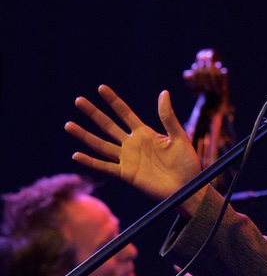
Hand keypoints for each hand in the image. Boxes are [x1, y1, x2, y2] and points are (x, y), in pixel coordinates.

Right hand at [65, 85, 203, 210]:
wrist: (188, 188)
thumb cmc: (187, 162)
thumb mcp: (179, 136)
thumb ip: (168, 117)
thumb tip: (164, 92)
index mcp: (146, 133)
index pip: (125, 113)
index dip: (113, 101)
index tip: (101, 88)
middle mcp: (133, 144)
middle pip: (108, 125)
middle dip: (94, 113)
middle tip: (78, 100)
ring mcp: (128, 159)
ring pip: (101, 145)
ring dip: (85, 135)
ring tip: (69, 124)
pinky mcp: (126, 174)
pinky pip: (105, 167)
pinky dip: (91, 162)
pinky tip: (76, 155)